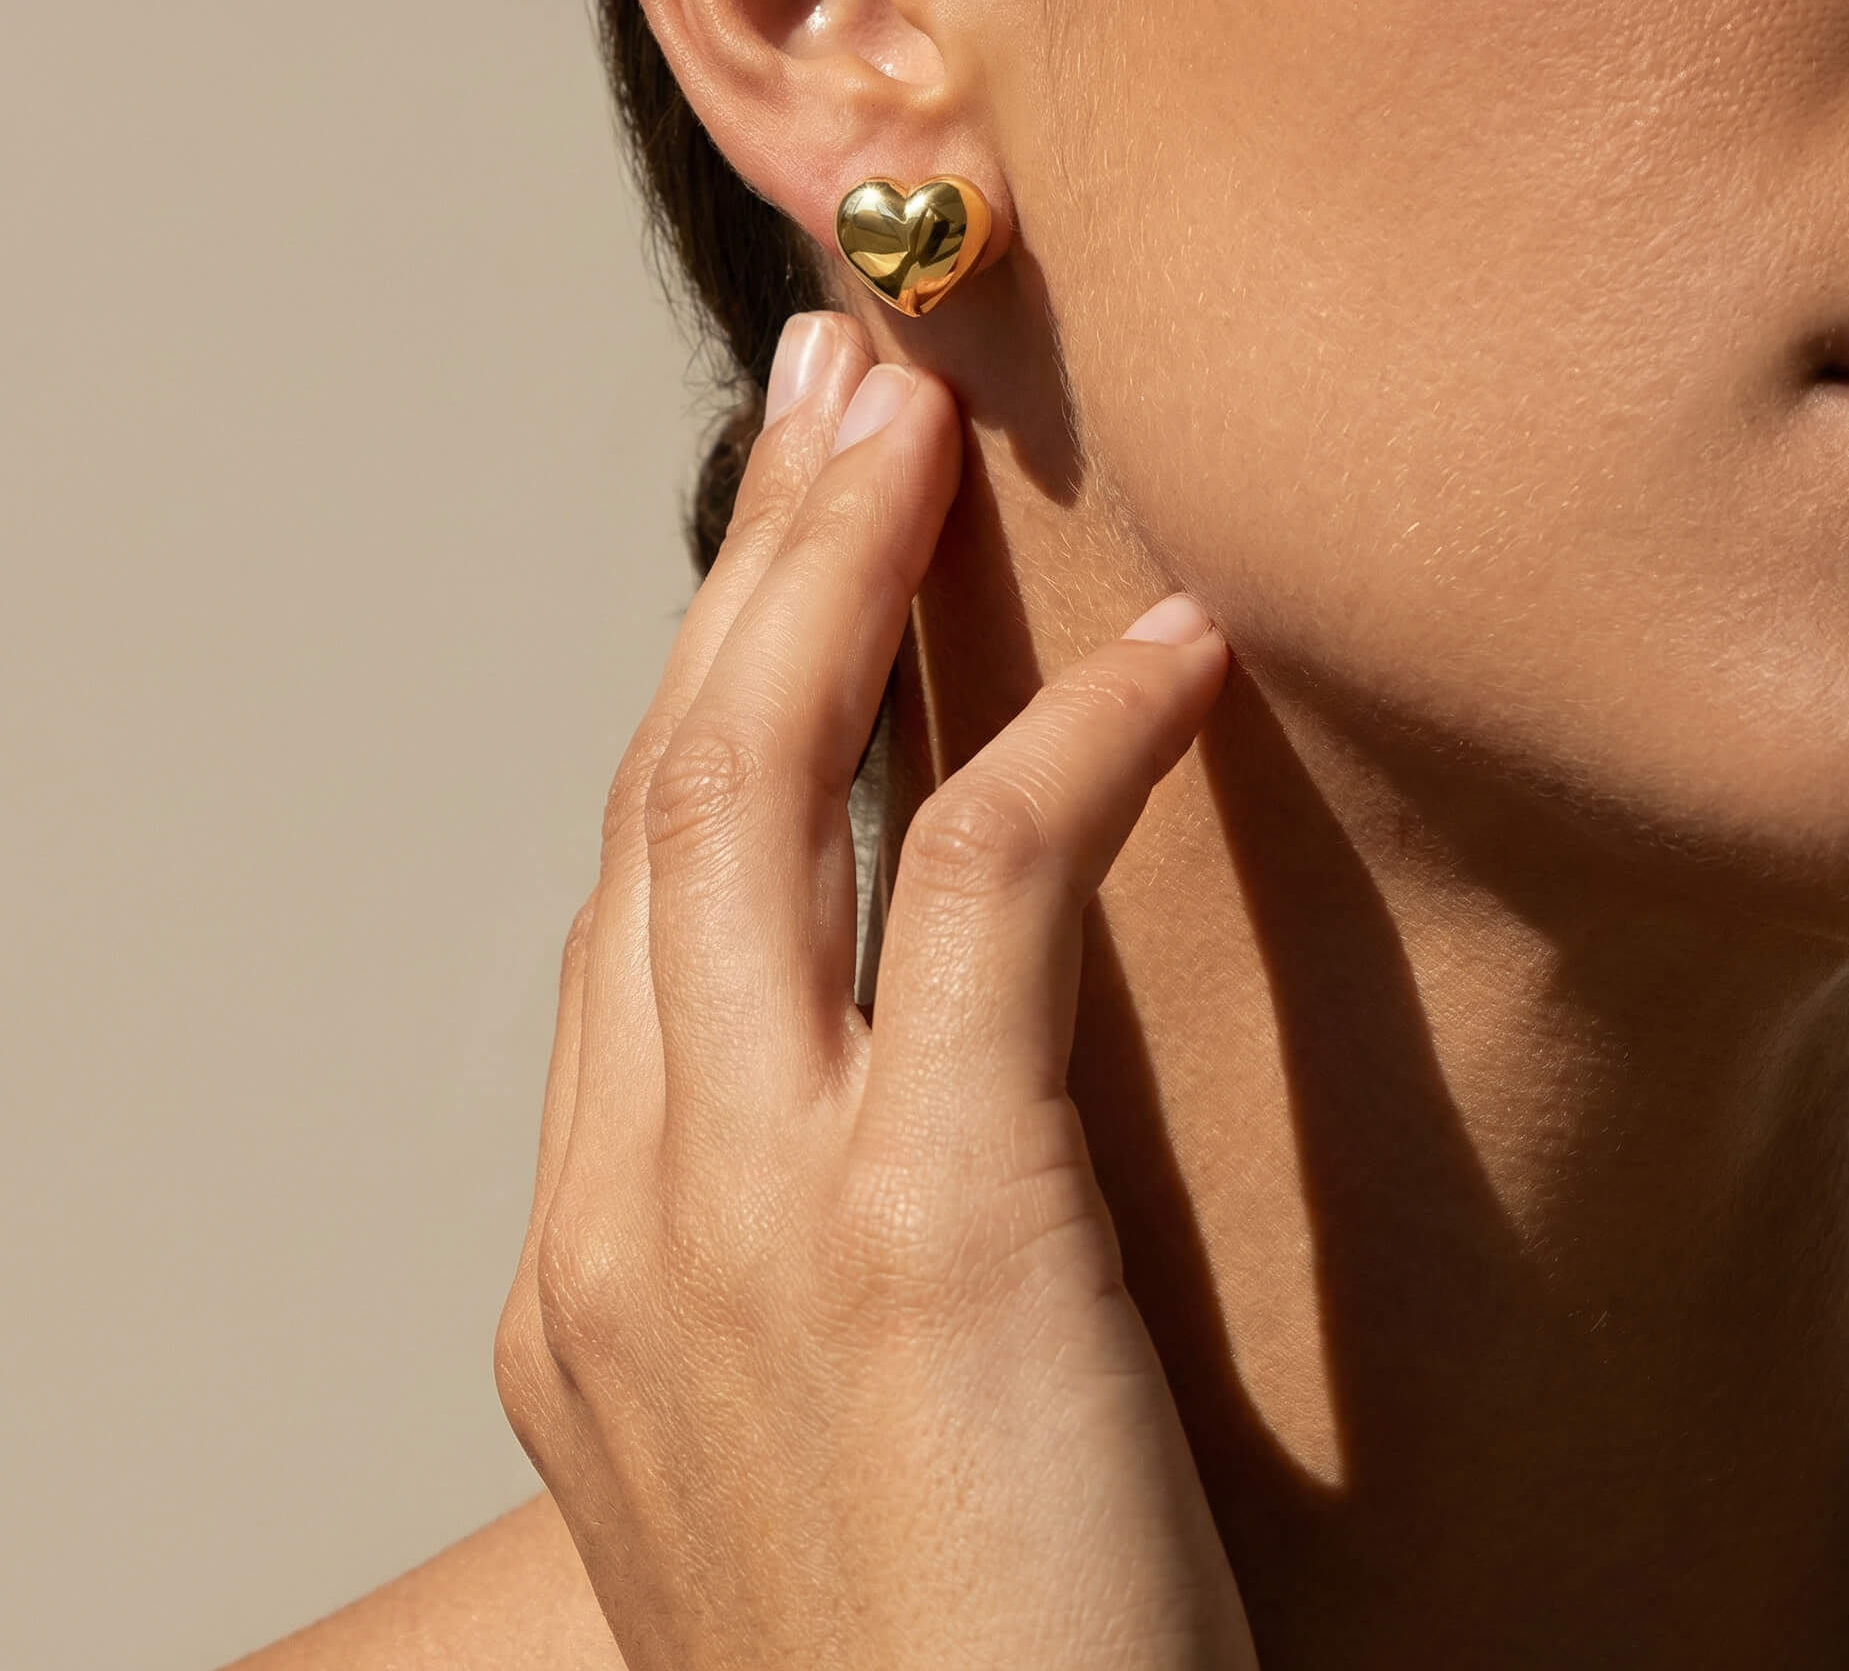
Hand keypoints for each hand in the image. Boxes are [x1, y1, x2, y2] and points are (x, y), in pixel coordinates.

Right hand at [494, 310, 1256, 1669]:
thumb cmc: (947, 1670)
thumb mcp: (821, 1427)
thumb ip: (807, 1236)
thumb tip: (901, 1060)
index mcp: (591, 1257)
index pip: (637, 898)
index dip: (707, 691)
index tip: (782, 546)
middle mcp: (624, 1207)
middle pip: (662, 792)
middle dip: (740, 565)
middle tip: (820, 383)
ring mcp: (740, 1215)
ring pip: (750, 794)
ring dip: (837, 571)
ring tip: (917, 407)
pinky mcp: (922, 1235)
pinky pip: (981, 898)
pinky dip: (1072, 746)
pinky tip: (1180, 650)